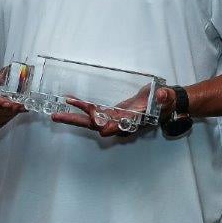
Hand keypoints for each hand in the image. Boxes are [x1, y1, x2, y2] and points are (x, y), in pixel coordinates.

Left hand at [51, 86, 175, 137]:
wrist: (163, 104)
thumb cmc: (165, 102)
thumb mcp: (166, 98)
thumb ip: (163, 98)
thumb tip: (161, 95)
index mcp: (133, 121)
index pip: (117, 126)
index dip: (107, 125)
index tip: (97, 122)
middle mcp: (120, 123)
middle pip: (95, 125)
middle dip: (76, 121)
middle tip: (56, 117)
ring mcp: (114, 119)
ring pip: (90, 121)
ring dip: (73, 116)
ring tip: (55, 114)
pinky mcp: (111, 113)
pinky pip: (93, 112)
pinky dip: (81, 107)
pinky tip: (70, 100)